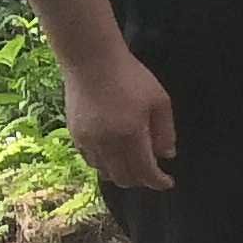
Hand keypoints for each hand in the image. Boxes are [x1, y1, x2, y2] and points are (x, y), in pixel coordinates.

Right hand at [64, 46, 180, 192]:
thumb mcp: (159, 101)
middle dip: (141, 181)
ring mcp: (87, 140)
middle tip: (152, 174)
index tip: (168, 182)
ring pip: (105, 172)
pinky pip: (91, 161)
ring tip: (134, 165)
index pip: (145, 171)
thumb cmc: (130, 76)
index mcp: (130, 134)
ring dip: (122, 174)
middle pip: (124, 178)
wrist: (91, 60)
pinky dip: (105, 165)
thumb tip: (167, 156)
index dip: (158, 181)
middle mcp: (106, 143)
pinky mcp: (75, 134)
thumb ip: (165, 132)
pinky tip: (114, 156)